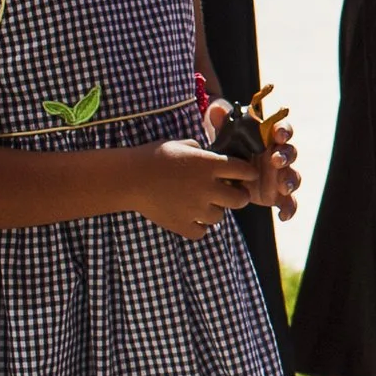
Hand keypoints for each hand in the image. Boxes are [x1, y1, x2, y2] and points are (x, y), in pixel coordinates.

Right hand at [133, 140, 267, 238]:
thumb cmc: (154, 156)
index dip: (247, 173)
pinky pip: (202, 231)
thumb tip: (212, 154)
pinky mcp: (182, 225)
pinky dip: (199, 226)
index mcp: (210, 165)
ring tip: (200, 203)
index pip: (245, 171)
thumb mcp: (182, 144)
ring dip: (214, 210)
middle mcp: (208, 188)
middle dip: (238, 196)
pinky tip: (190, 216)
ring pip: (220, 217)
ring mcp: (196, 208)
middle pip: (241, 199)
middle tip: (229, 193)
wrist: (128, 178)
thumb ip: (202, 151)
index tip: (243, 175)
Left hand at [204, 101, 300, 218]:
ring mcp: (280, 176)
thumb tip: (216, 108)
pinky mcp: (277, 195)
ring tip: (283, 187)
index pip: (282, 130)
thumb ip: (222, 123)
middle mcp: (278, 156)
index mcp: (268, 139)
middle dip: (286, 156)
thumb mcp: (223, 137)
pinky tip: (283, 216)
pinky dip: (289, 209)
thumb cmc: (229, 150)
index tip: (278, 135)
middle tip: (276, 161)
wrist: (224, 175)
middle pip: (290, 153)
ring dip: (291, 181)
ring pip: (293, 177)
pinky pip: (289, 202)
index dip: (283, 131)